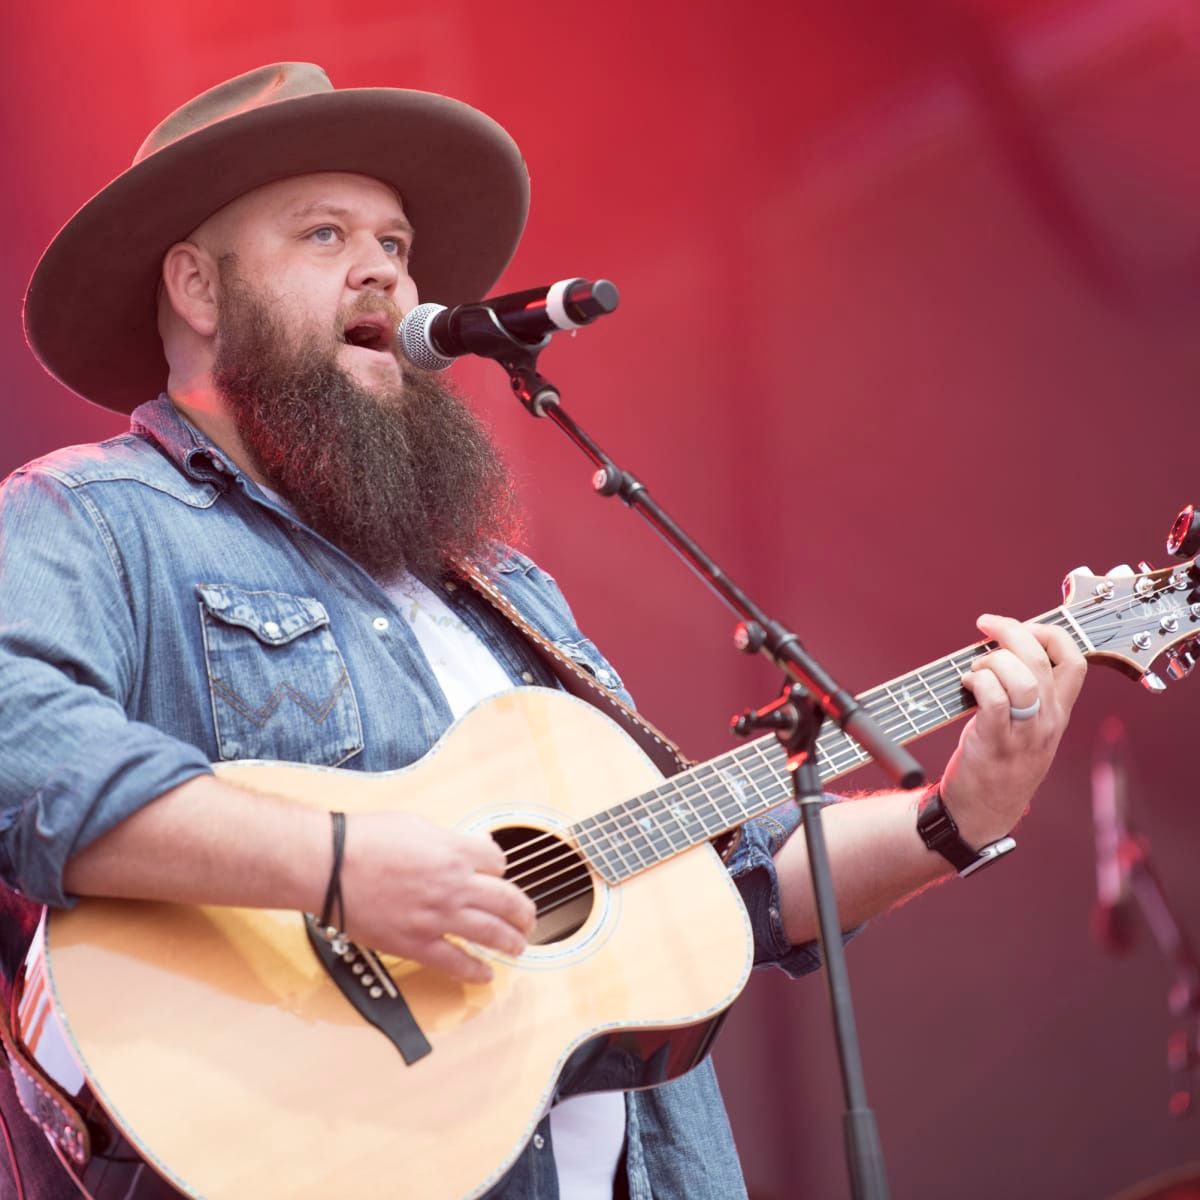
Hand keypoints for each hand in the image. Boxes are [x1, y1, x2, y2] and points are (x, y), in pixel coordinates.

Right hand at [337, 812, 537, 983]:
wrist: (329, 865)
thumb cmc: (365, 839)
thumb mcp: (416, 825)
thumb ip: (446, 840)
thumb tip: (464, 848)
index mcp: (455, 851)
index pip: (498, 862)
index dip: (499, 869)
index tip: (497, 876)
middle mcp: (454, 884)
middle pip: (507, 900)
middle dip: (523, 912)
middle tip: (528, 919)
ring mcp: (438, 916)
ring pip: (492, 933)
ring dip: (512, 941)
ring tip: (519, 946)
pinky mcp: (417, 943)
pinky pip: (456, 962)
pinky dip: (476, 971)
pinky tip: (486, 975)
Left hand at [939, 614, 1086, 847]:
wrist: (982, 813)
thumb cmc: (997, 762)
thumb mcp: (1025, 728)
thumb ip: (1024, 693)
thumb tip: (1001, 647)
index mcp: (1057, 713)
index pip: (1076, 661)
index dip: (1051, 633)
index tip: (1023, 627)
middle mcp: (1047, 721)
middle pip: (1041, 659)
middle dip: (1011, 631)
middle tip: (986, 626)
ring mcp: (1024, 734)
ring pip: (1022, 677)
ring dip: (992, 660)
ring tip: (975, 670)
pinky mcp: (995, 743)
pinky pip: (994, 700)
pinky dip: (978, 682)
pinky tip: (966, 685)